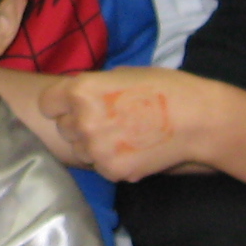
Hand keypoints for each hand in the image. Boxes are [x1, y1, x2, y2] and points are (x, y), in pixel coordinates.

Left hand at [37, 69, 207, 180]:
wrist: (197, 119)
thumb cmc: (163, 88)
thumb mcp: (118, 74)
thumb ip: (89, 87)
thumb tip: (71, 98)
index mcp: (80, 90)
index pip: (47, 104)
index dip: (61, 105)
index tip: (75, 107)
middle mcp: (82, 120)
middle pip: (64, 128)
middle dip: (80, 125)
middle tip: (110, 120)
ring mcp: (96, 149)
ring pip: (81, 150)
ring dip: (94, 146)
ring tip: (125, 135)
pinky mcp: (112, 170)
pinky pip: (100, 167)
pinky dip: (113, 161)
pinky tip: (135, 149)